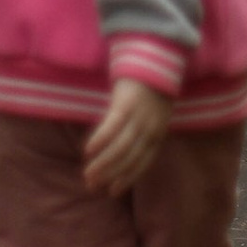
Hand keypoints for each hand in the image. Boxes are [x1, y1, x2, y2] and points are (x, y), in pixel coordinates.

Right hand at [82, 75, 171, 193]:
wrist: (155, 56)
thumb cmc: (152, 87)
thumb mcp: (155, 113)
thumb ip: (143, 132)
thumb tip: (126, 151)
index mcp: (159, 133)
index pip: (143, 162)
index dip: (127, 178)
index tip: (112, 191)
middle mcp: (151, 128)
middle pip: (129, 158)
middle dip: (111, 174)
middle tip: (93, 185)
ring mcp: (139, 117)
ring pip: (120, 148)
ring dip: (103, 164)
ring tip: (88, 175)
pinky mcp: (126, 103)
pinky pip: (112, 126)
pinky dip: (100, 140)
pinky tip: (88, 151)